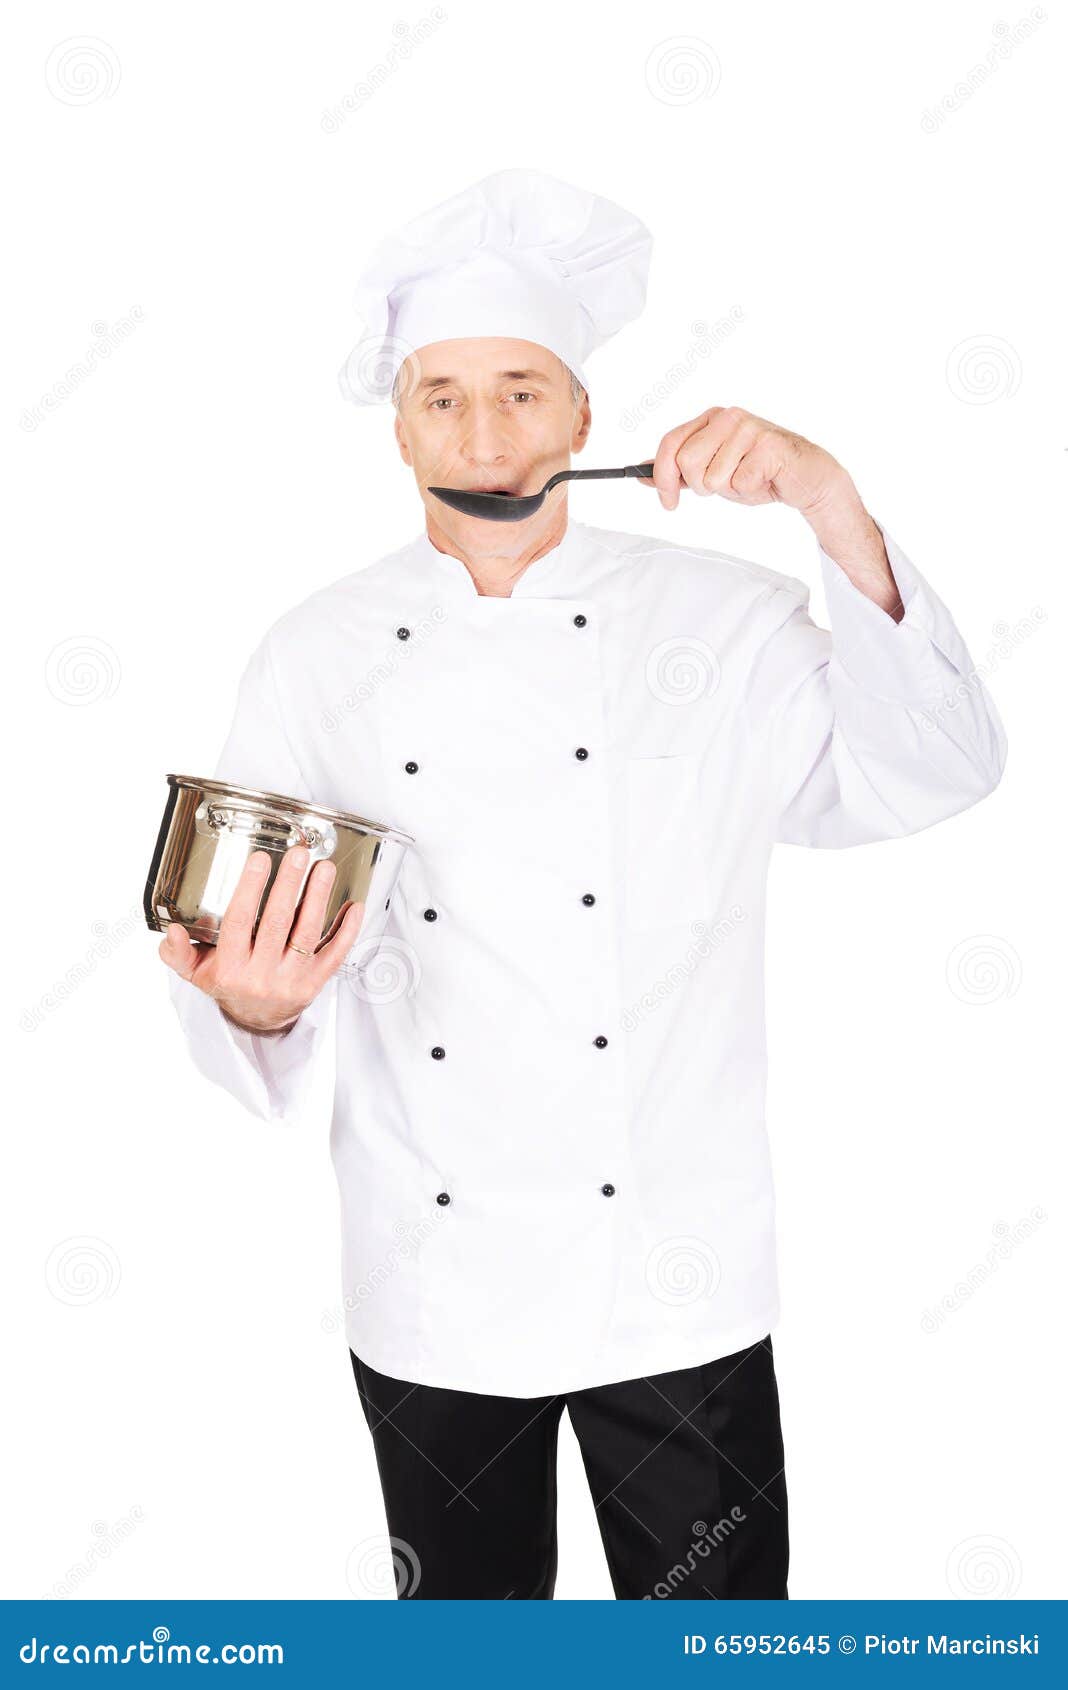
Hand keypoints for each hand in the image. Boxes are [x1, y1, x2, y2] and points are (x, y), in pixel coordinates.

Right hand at [159, 845, 363, 1033]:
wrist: (257, 1022)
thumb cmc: (228, 985)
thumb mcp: (196, 973)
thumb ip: (178, 953)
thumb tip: (171, 932)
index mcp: (230, 968)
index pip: (238, 923)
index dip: (249, 890)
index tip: (260, 860)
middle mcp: (260, 975)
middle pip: (276, 924)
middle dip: (289, 886)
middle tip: (300, 855)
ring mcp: (291, 980)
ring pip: (307, 935)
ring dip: (318, 899)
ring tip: (325, 868)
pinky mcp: (315, 984)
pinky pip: (334, 955)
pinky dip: (347, 931)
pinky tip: (354, 906)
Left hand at [641, 403, 899, 614]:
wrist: (803, 477)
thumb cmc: (757, 473)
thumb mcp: (713, 472)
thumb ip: (680, 471)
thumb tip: (641, 475)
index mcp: (710, 419)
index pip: (669, 445)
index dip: (663, 478)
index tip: (668, 502)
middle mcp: (727, 417)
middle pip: (686, 463)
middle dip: (702, 486)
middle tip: (724, 485)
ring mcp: (749, 429)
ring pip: (712, 477)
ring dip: (728, 489)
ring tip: (747, 479)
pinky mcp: (769, 446)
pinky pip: (739, 484)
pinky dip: (749, 491)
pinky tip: (765, 480)